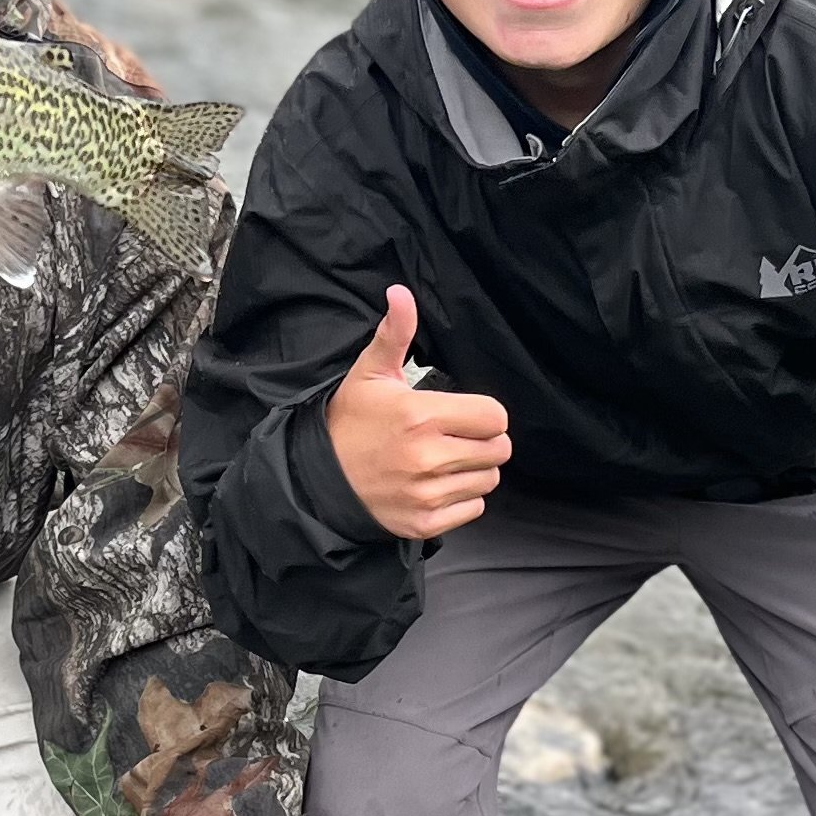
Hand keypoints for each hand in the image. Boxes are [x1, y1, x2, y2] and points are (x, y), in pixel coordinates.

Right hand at [324, 284, 510, 539]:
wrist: (316, 479)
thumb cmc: (350, 421)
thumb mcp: (370, 374)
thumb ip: (395, 333)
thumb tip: (400, 291)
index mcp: (420, 416)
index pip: (495, 417)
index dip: (484, 413)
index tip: (463, 414)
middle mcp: (427, 458)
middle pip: (498, 450)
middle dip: (483, 441)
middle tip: (455, 437)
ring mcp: (426, 494)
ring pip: (488, 480)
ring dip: (474, 470)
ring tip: (445, 460)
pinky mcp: (424, 523)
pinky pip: (474, 509)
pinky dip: (462, 499)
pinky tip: (436, 485)